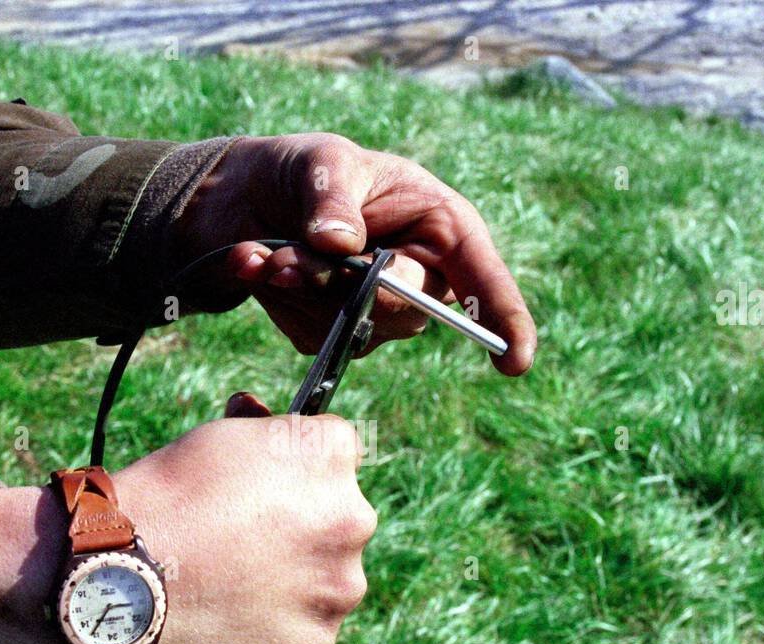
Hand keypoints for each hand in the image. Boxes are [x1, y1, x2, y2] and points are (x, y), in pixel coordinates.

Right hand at [0, 393, 375, 643]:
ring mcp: (338, 587)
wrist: (123, 572)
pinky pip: (304, 632)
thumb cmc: (167, 496)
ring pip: (327, 583)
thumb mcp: (219, 436)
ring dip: (295, 583)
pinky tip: (231, 616)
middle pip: (340, 523)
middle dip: (303, 531)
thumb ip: (263, 428)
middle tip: (242, 542)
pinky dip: (276, 628)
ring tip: (230, 584)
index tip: (266, 489)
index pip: (335, 456)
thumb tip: (264, 417)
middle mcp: (353, 519)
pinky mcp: (314, 641)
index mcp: (331, 456)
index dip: (297, 470)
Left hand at [175, 133, 536, 376]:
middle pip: (403, 309)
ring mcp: (377, 313)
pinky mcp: (333, 334)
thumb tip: (340, 244)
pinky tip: (251, 261)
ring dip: (299, 289)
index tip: (515, 362)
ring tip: (261, 251)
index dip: (504, 320)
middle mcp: (420, 278)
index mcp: (442, 228)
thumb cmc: (306, 170)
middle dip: (343, 285)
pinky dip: (274, 297)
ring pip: (350, 326)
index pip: (483, 280)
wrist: (248, 196)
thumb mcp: (323, 162)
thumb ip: (332, 198)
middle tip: (287, 258)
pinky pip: (309, 334)